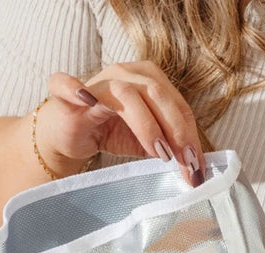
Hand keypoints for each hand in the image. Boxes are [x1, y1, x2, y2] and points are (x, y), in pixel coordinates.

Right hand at [36, 61, 205, 186]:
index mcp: (149, 80)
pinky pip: (68, 85)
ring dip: (147, 124)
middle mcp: (126, 73)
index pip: (176, 105)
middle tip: (186, 162)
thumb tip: (191, 165)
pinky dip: (75, 89)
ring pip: (128, 94)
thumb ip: (165, 146)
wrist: (67, 134)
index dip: (190, 134)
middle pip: (159, 95)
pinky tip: (86, 101)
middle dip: (176, 131)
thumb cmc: (106, 132)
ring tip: (160, 153)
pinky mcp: (68, 94)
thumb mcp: (143, 142)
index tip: (197, 166)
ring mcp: (98, 81)